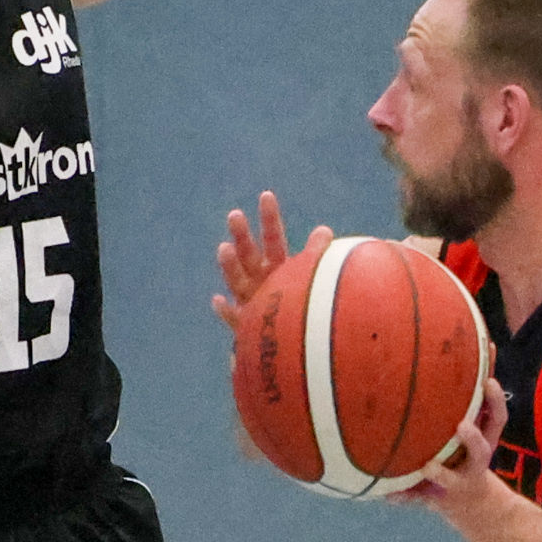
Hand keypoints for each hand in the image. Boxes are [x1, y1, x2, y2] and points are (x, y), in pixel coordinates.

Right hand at [210, 191, 321, 337]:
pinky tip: (217, 300)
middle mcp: (258, 282)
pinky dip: (225, 310)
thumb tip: (324, 231)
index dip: (269, 218)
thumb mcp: (304, 278)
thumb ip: (312, 255)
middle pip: (248, 255)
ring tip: (224, 248)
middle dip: (241, 235)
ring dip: (230, 265)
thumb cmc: (294, 306)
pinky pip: (234, 318)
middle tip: (235, 215)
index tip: (266, 195)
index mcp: (275, 268)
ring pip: (237, 281)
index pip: (273, 239)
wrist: (283, 346)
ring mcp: (249, 303)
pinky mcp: (245, 327)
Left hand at [396, 378, 511, 515]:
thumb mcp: (474, 431)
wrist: (475, 507)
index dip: (496, 401)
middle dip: (473, 440)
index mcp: (484, 441)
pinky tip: (387, 496)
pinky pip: (418, 499)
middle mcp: (475, 463)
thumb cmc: (469, 455)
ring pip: (450, 480)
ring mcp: (458, 484)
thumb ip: (469, 401)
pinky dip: (403, 497)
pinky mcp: (437, 499)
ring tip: (429, 466)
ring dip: (440, 473)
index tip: (489, 381)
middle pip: (481, 452)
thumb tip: (471, 350)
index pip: (497, 419)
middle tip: (462, 424)